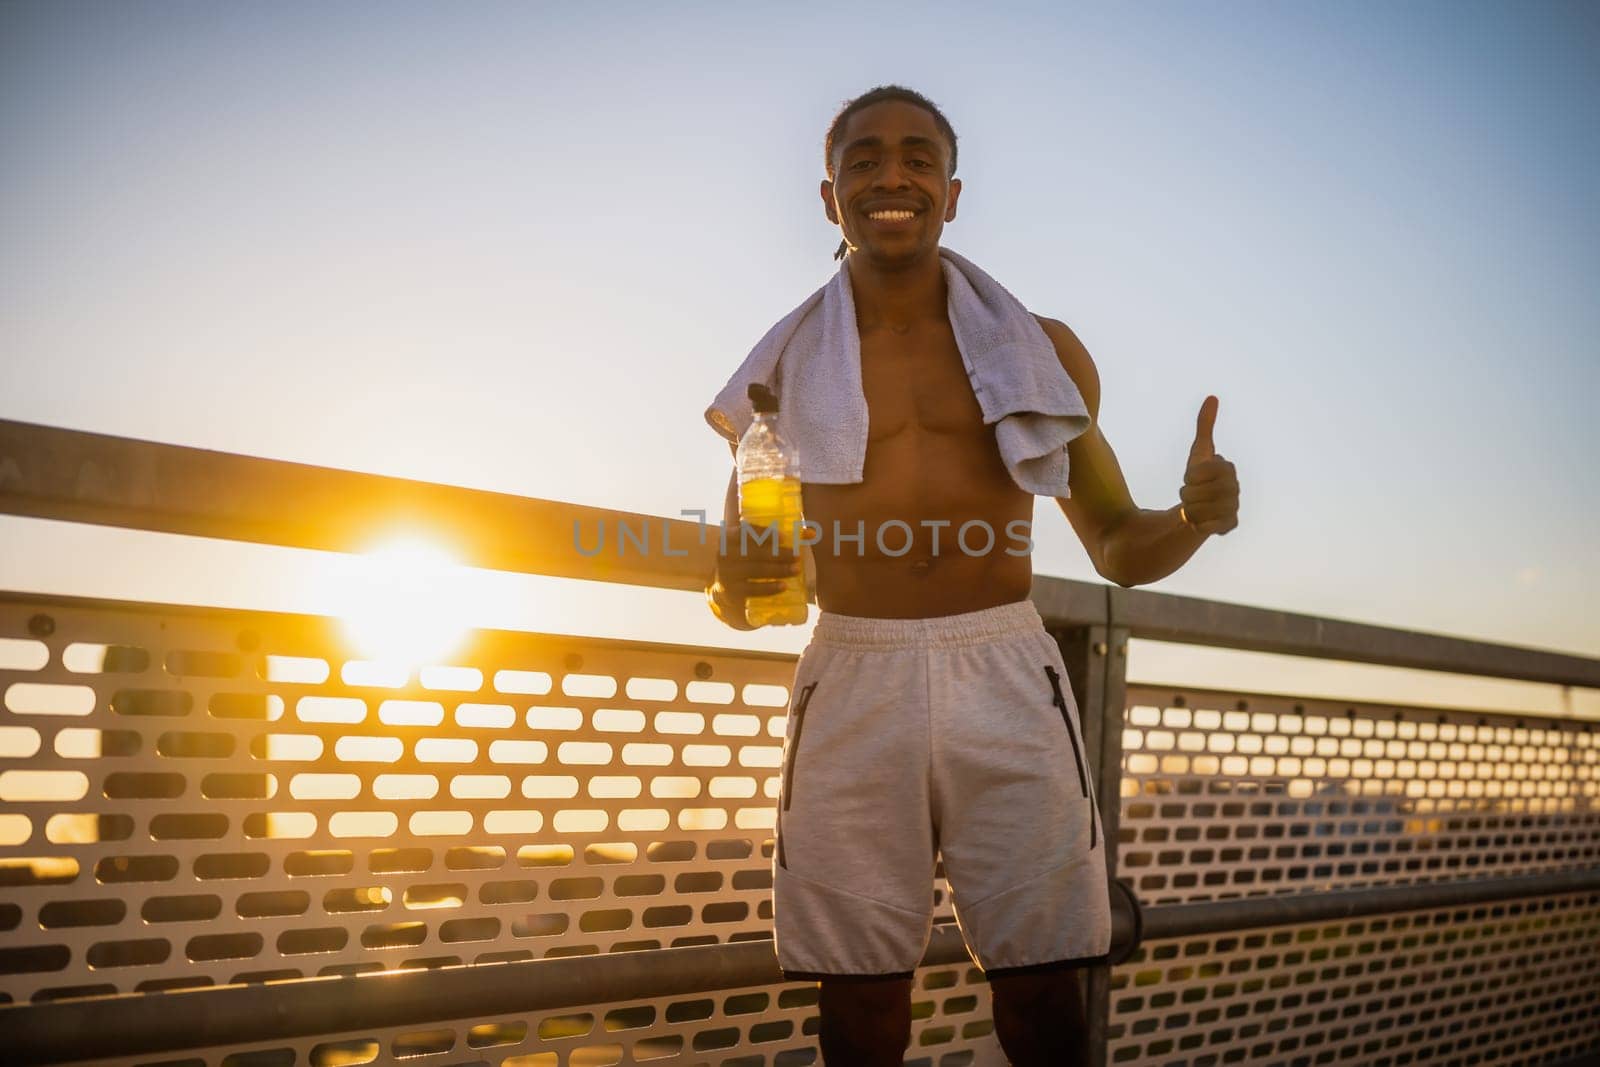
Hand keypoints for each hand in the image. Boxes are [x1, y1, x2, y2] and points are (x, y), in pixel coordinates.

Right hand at [708, 527, 801, 628]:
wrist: (726, 587)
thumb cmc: (748, 559)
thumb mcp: (757, 546)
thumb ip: (783, 538)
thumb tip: (811, 533)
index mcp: (730, 537)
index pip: (744, 532)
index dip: (763, 534)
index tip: (784, 537)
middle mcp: (724, 555)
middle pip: (754, 552)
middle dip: (778, 554)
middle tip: (797, 556)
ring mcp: (725, 574)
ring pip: (755, 570)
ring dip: (778, 570)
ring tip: (796, 569)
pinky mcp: (731, 592)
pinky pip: (752, 590)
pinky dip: (769, 588)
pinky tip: (783, 586)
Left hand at [1179, 395, 1239, 536]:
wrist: (1203, 505)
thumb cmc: (1200, 476)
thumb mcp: (1199, 451)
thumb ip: (1204, 425)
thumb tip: (1212, 397)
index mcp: (1228, 468)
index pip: (1200, 472)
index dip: (1191, 476)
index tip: (1190, 477)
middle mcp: (1236, 488)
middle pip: (1197, 492)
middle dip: (1187, 493)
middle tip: (1190, 494)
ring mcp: (1234, 506)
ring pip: (1199, 509)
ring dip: (1190, 508)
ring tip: (1194, 506)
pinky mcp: (1230, 524)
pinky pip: (1206, 525)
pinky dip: (1197, 523)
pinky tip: (1200, 520)